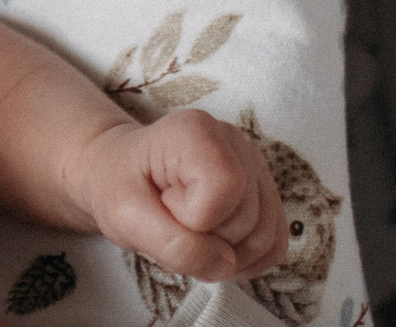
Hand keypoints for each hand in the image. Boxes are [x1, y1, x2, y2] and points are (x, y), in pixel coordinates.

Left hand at [72, 109, 286, 282]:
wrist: (122, 177)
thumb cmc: (119, 187)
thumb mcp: (125, 217)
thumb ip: (173, 244)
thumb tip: (226, 263)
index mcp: (196, 131)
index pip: (225, 188)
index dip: (195, 218)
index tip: (164, 207)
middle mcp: (235, 142)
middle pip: (247, 218)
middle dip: (207, 239)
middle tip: (173, 223)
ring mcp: (255, 166)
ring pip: (266, 236)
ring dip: (227, 255)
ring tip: (191, 236)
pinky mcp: (265, 193)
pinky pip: (276, 243)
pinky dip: (247, 259)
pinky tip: (215, 249)